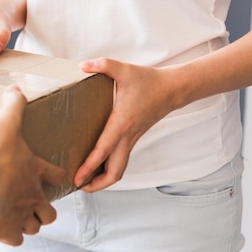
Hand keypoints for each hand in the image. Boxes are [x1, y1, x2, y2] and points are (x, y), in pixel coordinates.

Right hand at [0, 85, 65, 245]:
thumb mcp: (5, 124)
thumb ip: (12, 106)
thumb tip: (16, 90)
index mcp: (36, 171)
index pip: (57, 175)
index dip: (58, 175)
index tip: (56, 175)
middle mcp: (34, 197)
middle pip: (50, 211)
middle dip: (46, 209)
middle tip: (36, 203)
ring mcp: (22, 216)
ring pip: (35, 226)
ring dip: (30, 223)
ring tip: (21, 217)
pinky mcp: (6, 231)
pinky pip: (15, 240)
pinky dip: (11, 236)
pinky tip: (4, 229)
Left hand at [74, 58, 180, 191]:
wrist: (173, 88)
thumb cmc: (149, 80)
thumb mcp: (124, 69)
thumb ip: (103, 65)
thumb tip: (82, 65)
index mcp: (122, 123)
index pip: (103, 151)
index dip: (89, 166)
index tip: (77, 179)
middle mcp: (127, 136)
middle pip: (114, 172)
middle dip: (96, 184)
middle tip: (77, 186)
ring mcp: (132, 140)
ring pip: (119, 169)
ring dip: (103, 180)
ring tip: (85, 182)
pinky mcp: (134, 138)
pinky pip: (121, 160)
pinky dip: (109, 168)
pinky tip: (96, 166)